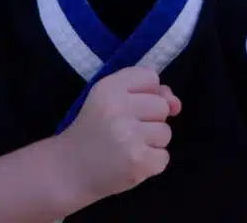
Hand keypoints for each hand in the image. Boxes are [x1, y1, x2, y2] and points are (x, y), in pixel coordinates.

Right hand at [57, 67, 181, 201]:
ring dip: (151, 142)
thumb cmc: (94, 130)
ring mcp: (129, 136)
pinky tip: (131, 162)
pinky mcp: (138, 161)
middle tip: (125, 130)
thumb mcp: (112, 100)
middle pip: (162, 106)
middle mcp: (119, 108)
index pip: (150, 77)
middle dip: (150, 119)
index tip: (128, 106)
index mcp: (109, 88)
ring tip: (127, 147)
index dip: (146, 93)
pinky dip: (151, 162)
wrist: (70, 169)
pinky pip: (164, 157)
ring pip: (165, 132)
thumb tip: (176, 104)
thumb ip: (147, 93)